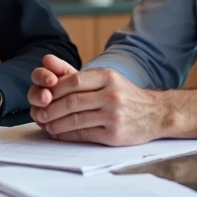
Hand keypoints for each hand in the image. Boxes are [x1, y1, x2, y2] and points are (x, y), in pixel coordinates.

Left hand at [29, 59, 169, 145]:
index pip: (73, 82)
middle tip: (39, 114)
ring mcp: (114, 115)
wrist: (157, 113)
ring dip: (56, 124)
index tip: (42, 96)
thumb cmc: (125, 94)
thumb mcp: (107, 78)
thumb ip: (77, 74)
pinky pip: (84, 134)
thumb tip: (45, 61)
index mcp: (108, 77)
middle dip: (50, 109)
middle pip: (71, 102)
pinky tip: (59, 133)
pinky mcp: (114, 134)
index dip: (53, 90)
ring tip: (46, 124)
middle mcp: (112, 95)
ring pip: (75, 120)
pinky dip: (67, 134)